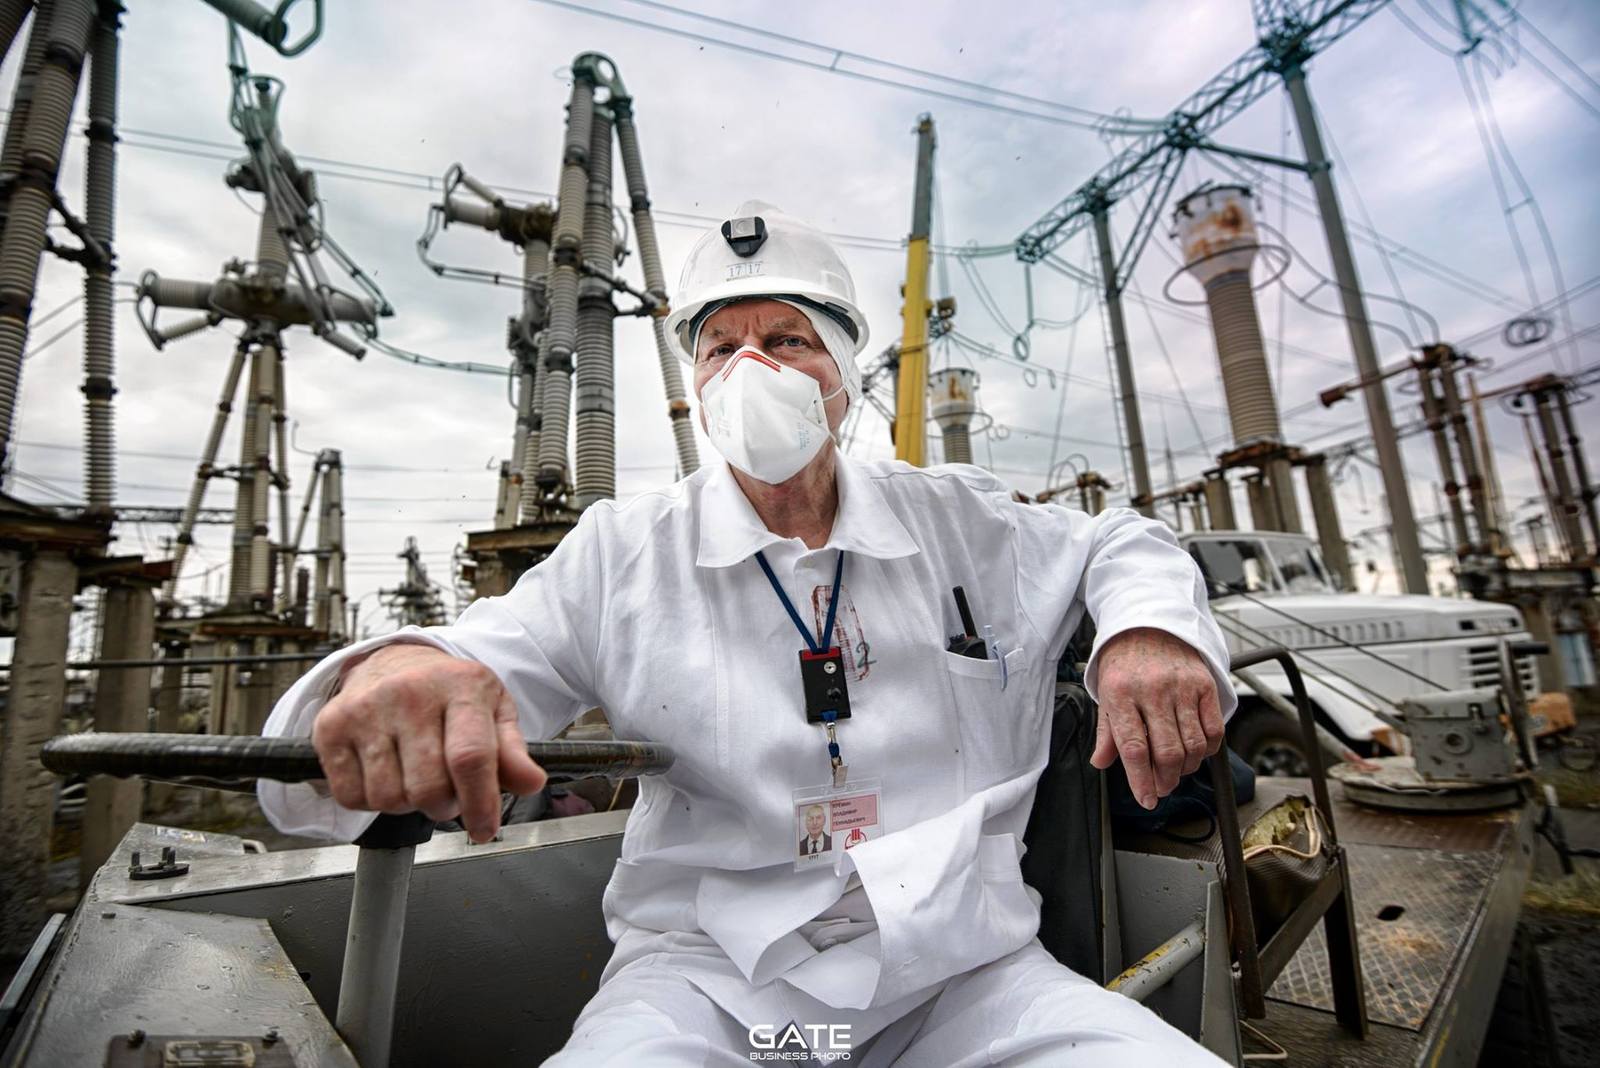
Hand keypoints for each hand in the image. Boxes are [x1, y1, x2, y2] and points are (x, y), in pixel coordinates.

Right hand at [310, 644, 546, 841]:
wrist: (393, 661)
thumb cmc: (449, 693)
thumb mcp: (493, 711)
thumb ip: (513, 752)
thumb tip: (531, 783)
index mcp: (460, 686)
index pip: (470, 757)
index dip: (481, 803)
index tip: (485, 830)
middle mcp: (409, 693)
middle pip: (428, 787)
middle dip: (444, 806)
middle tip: (448, 793)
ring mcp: (366, 709)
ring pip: (389, 798)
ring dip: (408, 804)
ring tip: (415, 777)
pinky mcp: (330, 726)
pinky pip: (352, 797)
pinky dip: (371, 801)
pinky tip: (385, 774)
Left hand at [1089, 628, 1224, 809]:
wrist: (1149, 623)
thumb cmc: (1124, 663)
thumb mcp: (1106, 694)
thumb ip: (1107, 732)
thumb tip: (1101, 762)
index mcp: (1121, 694)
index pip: (1133, 748)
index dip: (1141, 780)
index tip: (1146, 799)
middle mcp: (1152, 691)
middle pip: (1166, 752)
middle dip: (1165, 780)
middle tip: (1160, 787)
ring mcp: (1181, 687)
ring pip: (1192, 746)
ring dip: (1186, 768)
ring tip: (1175, 770)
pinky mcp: (1204, 684)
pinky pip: (1213, 730)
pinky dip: (1207, 750)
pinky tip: (1196, 751)